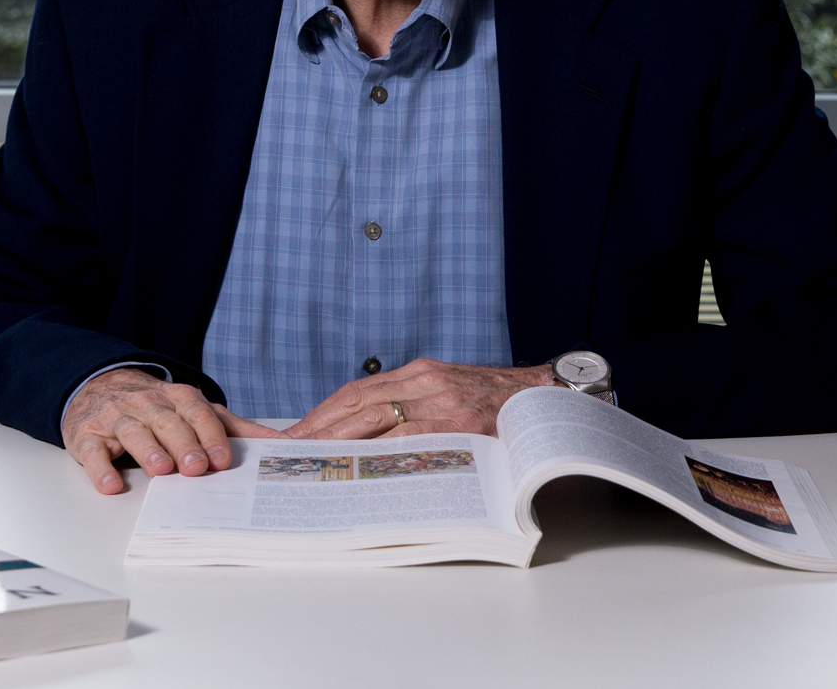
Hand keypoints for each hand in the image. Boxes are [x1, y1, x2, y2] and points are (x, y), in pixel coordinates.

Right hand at [62, 368, 284, 494]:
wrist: (98, 386)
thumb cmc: (156, 407)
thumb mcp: (195, 410)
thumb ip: (234, 428)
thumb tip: (280, 444)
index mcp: (177, 397)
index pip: (197, 412)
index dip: (211, 434)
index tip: (224, 458)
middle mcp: (147, 404)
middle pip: (167, 422)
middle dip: (184, 443)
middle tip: (197, 467)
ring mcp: (116, 418)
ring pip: (132, 431)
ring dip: (148, 450)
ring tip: (162, 470)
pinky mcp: (87, 435)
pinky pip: (93, 451)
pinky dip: (100, 468)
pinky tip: (110, 485)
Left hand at [284, 358, 555, 439]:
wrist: (547, 395)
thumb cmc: (499, 403)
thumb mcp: (451, 394)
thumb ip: (417, 408)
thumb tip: (374, 441)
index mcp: (419, 373)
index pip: (357, 391)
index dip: (323, 413)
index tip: (296, 433)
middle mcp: (423, 379)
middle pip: (356, 401)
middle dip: (318, 426)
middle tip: (289, 450)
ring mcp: (440, 396)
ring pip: (374, 415)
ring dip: (338, 437)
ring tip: (311, 457)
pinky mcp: (458, 416)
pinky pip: (409, 432)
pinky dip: (380, 447)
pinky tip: (359, 462)